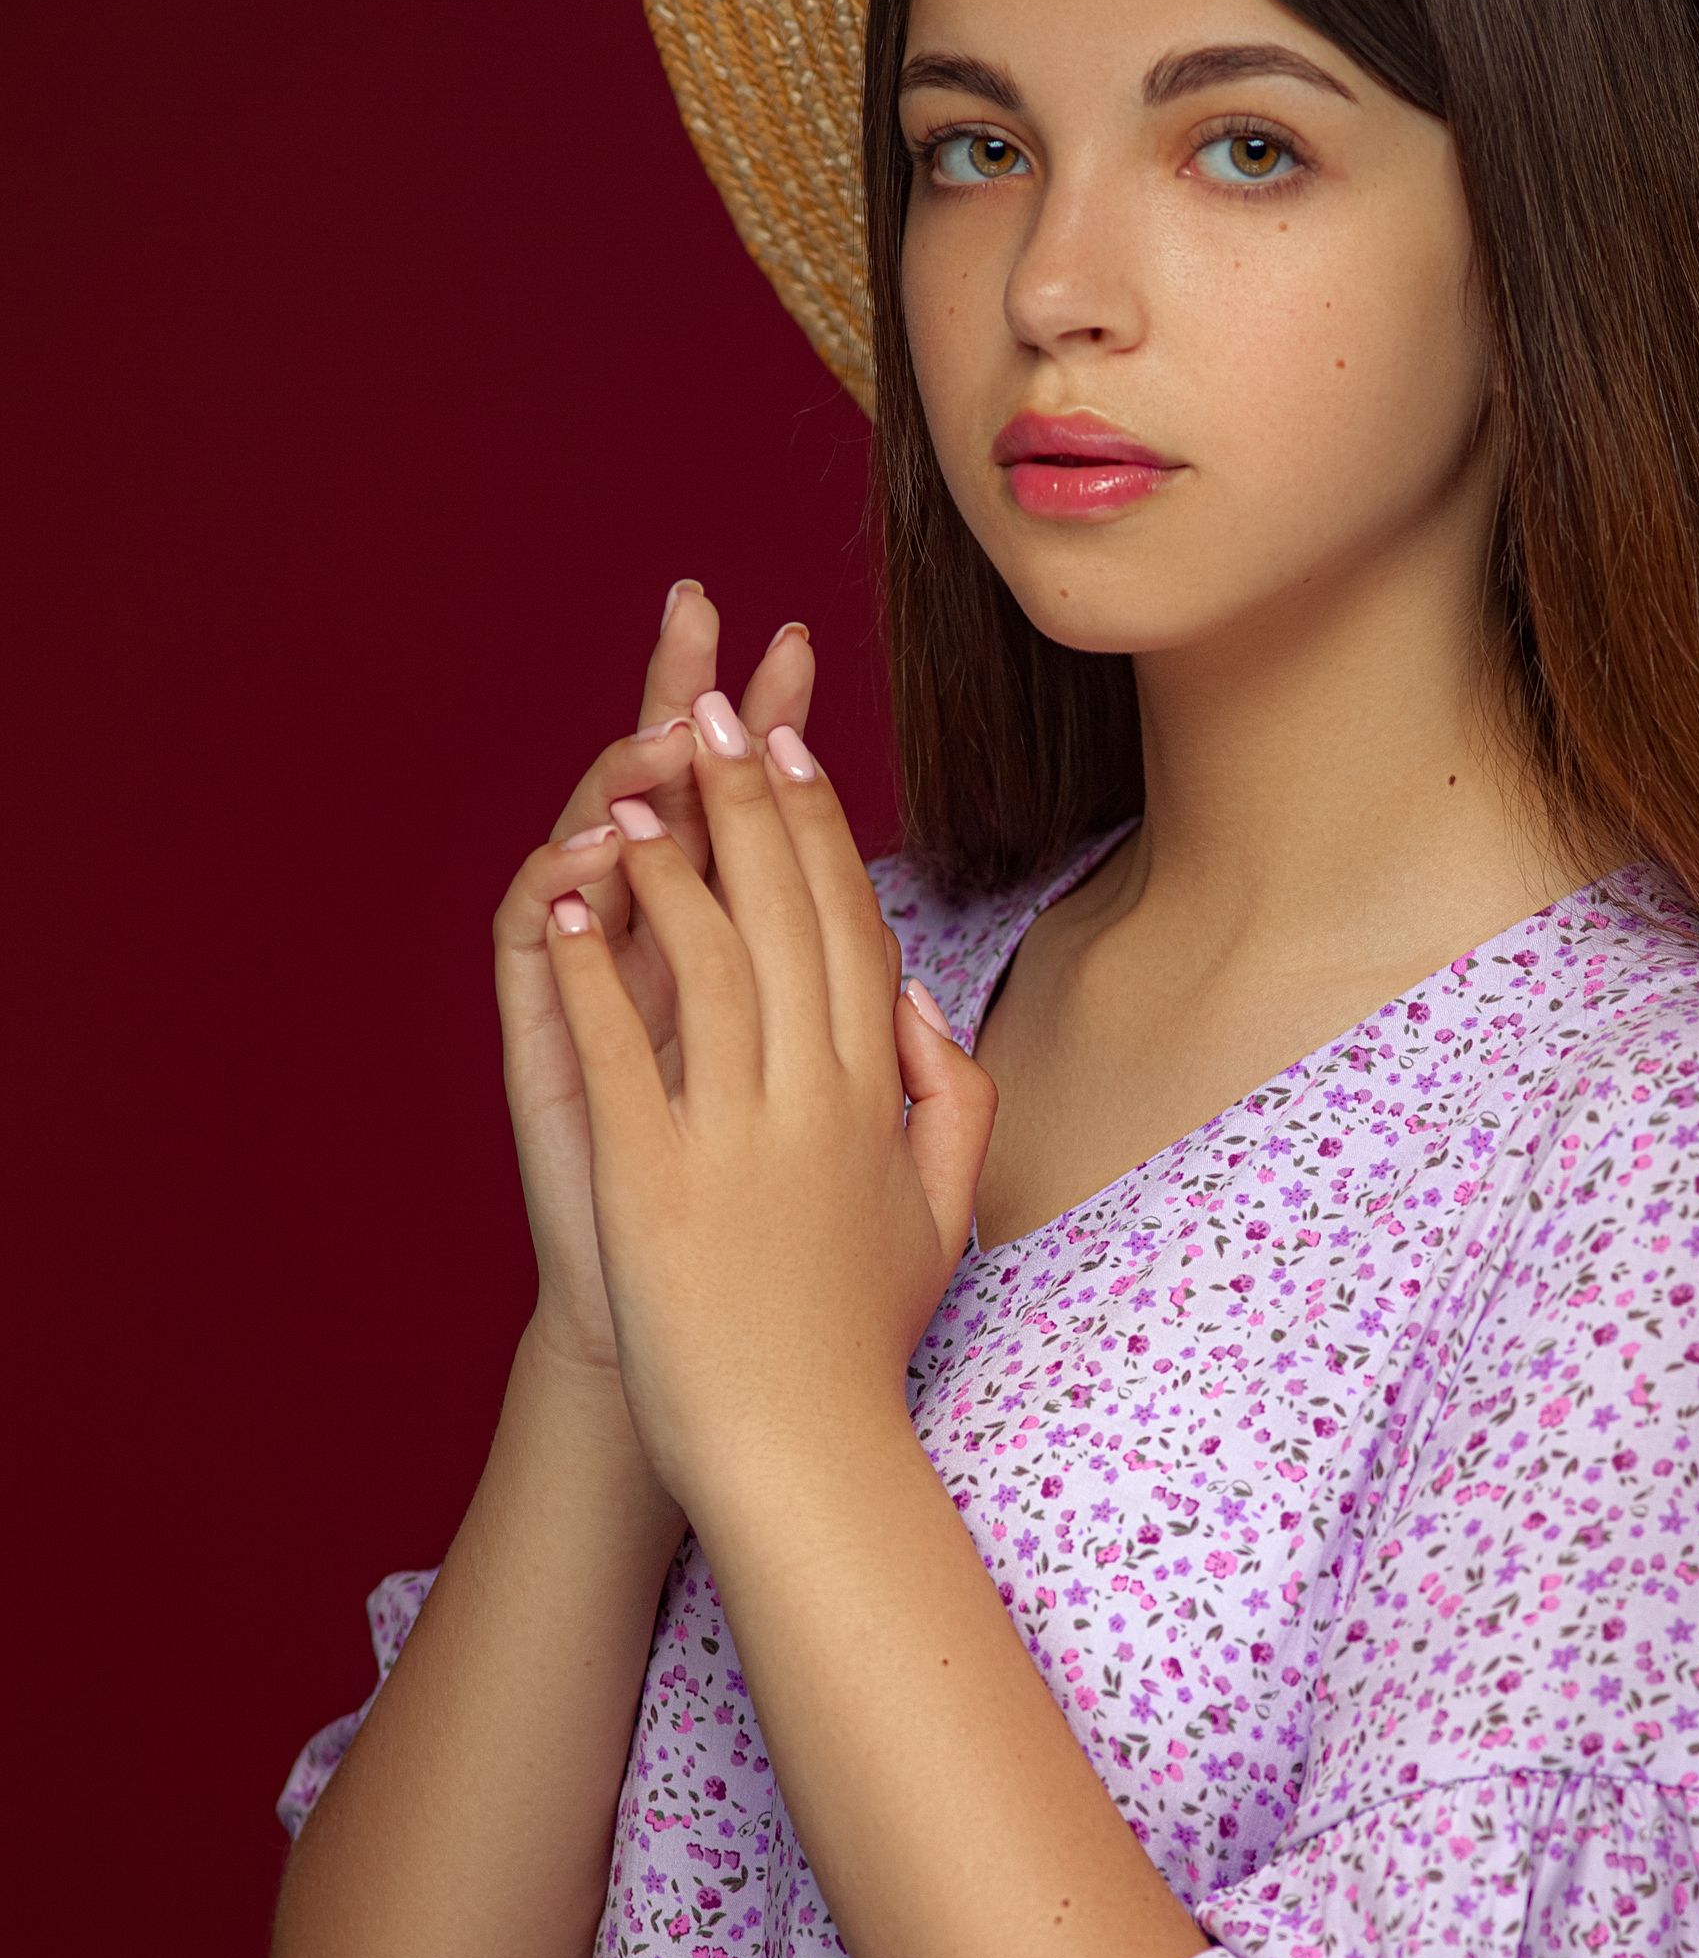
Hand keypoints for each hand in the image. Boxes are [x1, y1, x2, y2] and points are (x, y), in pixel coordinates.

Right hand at [492, 587, 816, 1376]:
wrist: (681, 1344)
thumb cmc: (760, 1236)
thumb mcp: (841, 1130)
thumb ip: (876, 1047)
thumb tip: (908, 979)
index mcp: (734, 959)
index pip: (751, 819)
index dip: (771, 738)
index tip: (802, 654)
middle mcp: (653, 952)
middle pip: (660, 798)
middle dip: (679, 702)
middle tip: (696, 612)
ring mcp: (592, 988)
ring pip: (587, 844)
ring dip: (619, 779)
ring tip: (660, 734)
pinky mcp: (543, 1038)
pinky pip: (531, 943)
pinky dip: (554, 888)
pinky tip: (589, 847)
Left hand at [539, 708, 994, 1520]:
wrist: (797, 1451)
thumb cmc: (858, 1342)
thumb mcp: (940, 1217)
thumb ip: (951, 1103)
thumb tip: (926, 1008)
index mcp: (878, 1100)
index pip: (851, 931)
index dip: (820, 830)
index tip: (790, 751)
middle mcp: (814, 1100)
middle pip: (785, 915)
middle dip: (747, 801)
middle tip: (716, 710)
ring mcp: (734, 1136)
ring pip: (708, 958)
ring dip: (673, 859)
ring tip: (640, 782)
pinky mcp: (654, 1176)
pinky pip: (620, 1044)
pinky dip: (595, 962)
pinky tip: (574, 896)